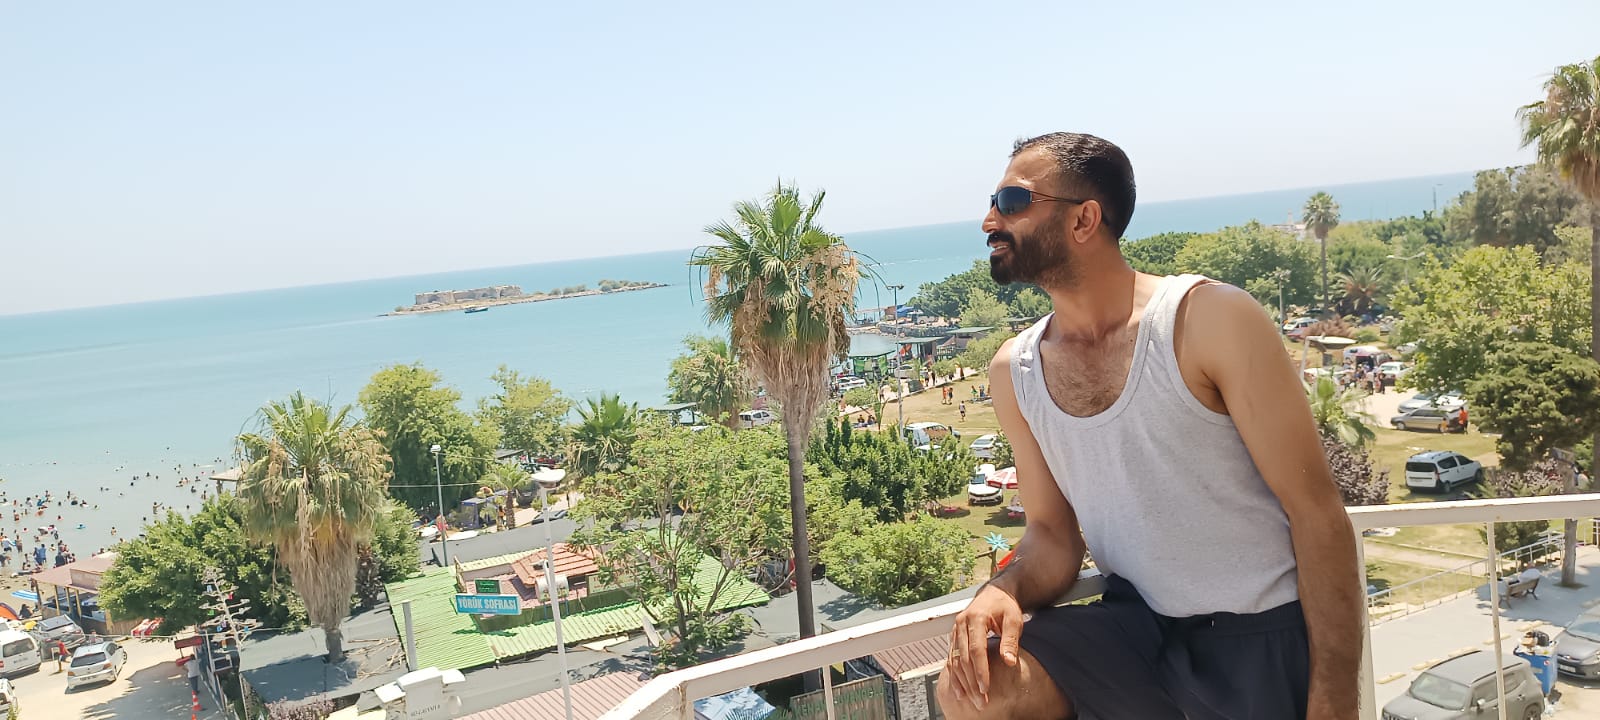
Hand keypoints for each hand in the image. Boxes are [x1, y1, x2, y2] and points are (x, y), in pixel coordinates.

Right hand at [946, 583, 1024, 709]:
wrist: (994, 594)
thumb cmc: (1005, 606)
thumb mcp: (1013, 620)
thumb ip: (1010, 640)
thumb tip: (1009, 662)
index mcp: (975, 618)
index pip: (976, 649)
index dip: (980, 670)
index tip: (985, 688)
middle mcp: (961, 624)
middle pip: (964, 658)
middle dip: (972, 682)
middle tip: (981, 701)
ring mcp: (955, 631)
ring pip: (955, 661)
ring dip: (963, 683)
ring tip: (973, 700)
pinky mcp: (954, 637)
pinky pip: (951, 659)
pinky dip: (955, 676)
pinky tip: (960, 692)